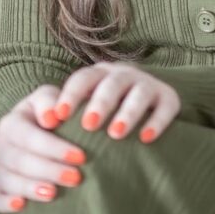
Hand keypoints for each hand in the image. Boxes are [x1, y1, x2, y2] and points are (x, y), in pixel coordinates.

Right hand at [0, 82, 90, 213]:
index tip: (80, 156)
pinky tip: (20, 205)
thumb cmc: (48, 112)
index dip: (53, 148)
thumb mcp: (49, 97)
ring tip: (53, 194)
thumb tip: (51, 117)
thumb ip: (48, 101)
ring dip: (31, 188)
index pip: (29, 136)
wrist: (36, 127)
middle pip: (19, 161)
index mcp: (11, 123)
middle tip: (75, 178)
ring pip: (8, 181)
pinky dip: (4, 204)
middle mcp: (0, 146)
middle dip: (48, 170)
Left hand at [49, 61, 182, 144]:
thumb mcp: (86, 108)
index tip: (58, 116)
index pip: (83, 79)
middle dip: (99, 103)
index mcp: (99, 75)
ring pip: (139, 92)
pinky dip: (156, 121)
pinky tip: (146, 138)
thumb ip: (68, 114)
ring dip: (127, 112)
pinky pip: (166, 107)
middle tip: (88, 125)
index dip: (70, 95)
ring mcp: (148, 85)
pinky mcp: (169, 98)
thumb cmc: (106, 115)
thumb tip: (45, 125)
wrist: (149, 106)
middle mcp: (124, 75)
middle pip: (111, 83)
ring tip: (115, 134)